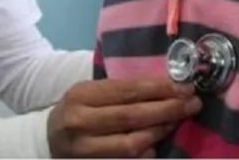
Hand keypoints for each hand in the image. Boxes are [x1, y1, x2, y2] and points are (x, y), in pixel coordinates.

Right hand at [47, 78, 201, 157]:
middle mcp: (79, 120)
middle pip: (131, 116)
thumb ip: (119, 91)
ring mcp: (83, 148)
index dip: (159, 89)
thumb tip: (166, 86)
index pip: (126, 90)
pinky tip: (156, 147)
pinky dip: (145, 154)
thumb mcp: (89, 93)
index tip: (185, 87)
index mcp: (81, 95)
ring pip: (131, 144)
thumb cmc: (77, 110)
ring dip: (158, 132)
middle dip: (166, 109)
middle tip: (192, 104)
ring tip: (175, 122)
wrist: (46, 140)